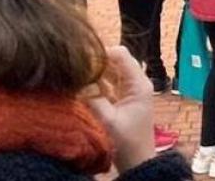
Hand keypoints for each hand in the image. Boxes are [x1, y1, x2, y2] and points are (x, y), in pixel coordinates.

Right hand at [84, 46, 155, 171]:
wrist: (138, 162)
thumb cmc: (128, 143)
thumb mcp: (108, 120)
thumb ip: (93, 99)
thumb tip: (76, 83)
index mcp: (138, 84)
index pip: (121, 54)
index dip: (101, 53)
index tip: (82, 59)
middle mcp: (136, 82)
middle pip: (114, 61)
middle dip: (95, 62)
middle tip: (75, 67)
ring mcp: (129, 90)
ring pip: (109, 72)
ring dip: (94, 73)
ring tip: (75, 75)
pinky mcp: (121, 99)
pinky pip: (107, 83)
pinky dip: (95, 83)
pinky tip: (81, 86)